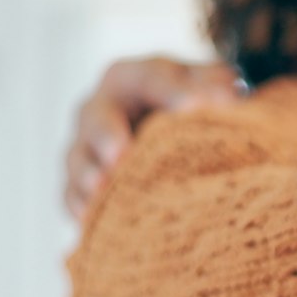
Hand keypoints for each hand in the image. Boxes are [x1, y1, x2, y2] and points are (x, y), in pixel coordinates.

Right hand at [64, 57, 242, 219]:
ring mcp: (88, 145)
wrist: (180, 126)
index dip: (172, 92)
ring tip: (99, 188)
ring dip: (87, 174)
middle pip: (98, 117)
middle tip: (119, 153)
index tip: (195, 106)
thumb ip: (217, 87)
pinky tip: (88, 219)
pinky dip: (79, 205)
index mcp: (137, 77)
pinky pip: (72, 192)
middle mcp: (103, 107)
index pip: (152, 79)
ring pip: (79, 157)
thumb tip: (223, 100)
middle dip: (107, 134)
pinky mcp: (83, 180)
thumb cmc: (197, 102)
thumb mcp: (211, 86)